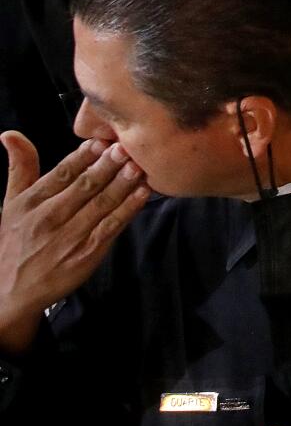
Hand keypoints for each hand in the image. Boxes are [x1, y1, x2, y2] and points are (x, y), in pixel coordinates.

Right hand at [0, 133, 149, 353]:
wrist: (10, 291)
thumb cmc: (15, 241)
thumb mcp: (11, 202)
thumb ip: (20, 167)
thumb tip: (10, 134)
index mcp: (31, 203)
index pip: (61, 173)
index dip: (83, 156)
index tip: (101, 140)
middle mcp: (49, 219)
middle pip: (84, 187)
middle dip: (107, 166)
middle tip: (126, 147)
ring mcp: (69, 238)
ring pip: (101, 205)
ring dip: (122, 184)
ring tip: (138, 166)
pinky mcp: (86, 255)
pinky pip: (111, 228)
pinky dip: (127, 210)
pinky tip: (142, 194)